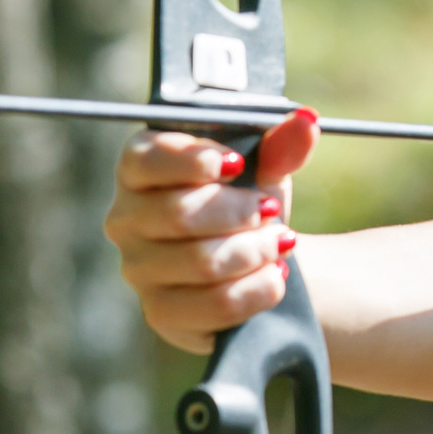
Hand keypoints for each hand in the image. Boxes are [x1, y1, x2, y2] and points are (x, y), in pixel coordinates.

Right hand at [104, 108, 319, 352]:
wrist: (259, 261)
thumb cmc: (249, 201)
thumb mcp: (265, 167)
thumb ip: (282, 144)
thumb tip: (306, 121)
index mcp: (139, 168)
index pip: (148, 160)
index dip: (194, 162)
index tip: (236, 165)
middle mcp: (125, 218)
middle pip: (180, 215)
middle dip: (241, 213)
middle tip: (272, 212)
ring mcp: (138, 269)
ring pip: (202, 262)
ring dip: (256, 251)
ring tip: (280, 243)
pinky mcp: (161, 312)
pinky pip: (216, 305)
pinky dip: (258, 289)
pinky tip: (275, 276)